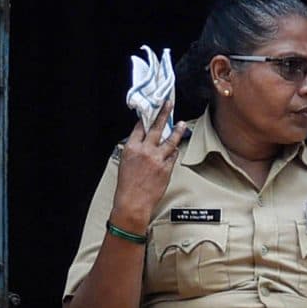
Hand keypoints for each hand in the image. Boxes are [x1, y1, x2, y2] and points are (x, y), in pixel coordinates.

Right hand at [108, 99, 182, 234]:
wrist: (133, 203)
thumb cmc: (127, 187)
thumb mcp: (125, 163)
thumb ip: (135, 151)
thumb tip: (143, 143)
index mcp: (131, 148)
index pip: (140, 127)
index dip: (146, 118)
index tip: (151, 111)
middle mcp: (145, 151)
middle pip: (157, 127)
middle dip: (164, 113)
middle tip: (169, 104)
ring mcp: (157, 159)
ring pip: (171, 140)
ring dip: (177, 131)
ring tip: (181, 124)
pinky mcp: (167, 168)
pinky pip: (173, 155)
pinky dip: (174, 151)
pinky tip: (175, 149)